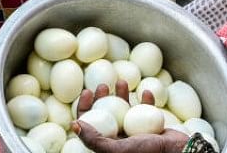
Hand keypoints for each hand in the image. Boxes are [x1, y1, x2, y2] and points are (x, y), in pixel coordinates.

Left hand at [72, 85, 188, 151]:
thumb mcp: (118, 149)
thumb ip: (95, 140)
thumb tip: (74, 126)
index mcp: (110, 146)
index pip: (90, 125)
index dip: (85, 107)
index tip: (88, 92)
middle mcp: (121, 140)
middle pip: (106, 114)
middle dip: (103, 97)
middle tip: (104, 85)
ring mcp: (136, 133)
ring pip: (124, 109)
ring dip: (122, 95)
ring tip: (123, 82)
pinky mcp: (152, 128)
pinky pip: (145, 110)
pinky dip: (145, 100)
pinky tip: (147, 93)